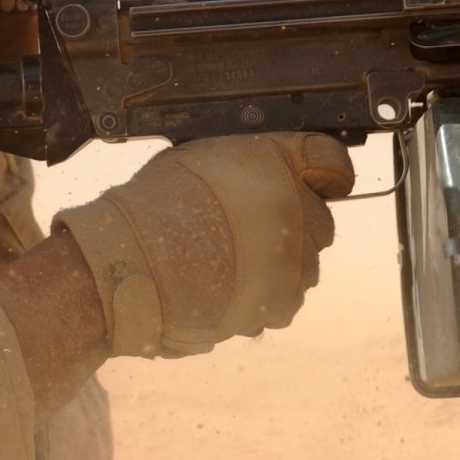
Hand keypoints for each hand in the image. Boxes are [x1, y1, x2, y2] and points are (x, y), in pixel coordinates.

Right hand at [52, 134, 354, 356]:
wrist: (127, 268)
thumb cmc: (152, 208)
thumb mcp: (202, 157)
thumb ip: (254, 165)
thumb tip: (278, 179)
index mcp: (276, 162)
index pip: (332, 163)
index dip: (327, 173)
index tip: (324, 183)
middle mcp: (294, 208)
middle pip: (320, 220)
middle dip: (293, 225)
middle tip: (245, 230)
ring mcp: (292, 259)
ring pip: (304, 265)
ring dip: (279, 264)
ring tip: (226, 262)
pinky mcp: (281, 302)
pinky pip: (285, 299)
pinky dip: (262, 296)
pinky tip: (225, 286)